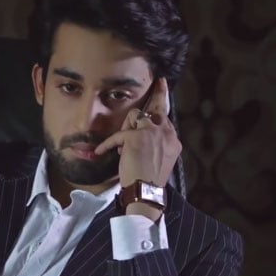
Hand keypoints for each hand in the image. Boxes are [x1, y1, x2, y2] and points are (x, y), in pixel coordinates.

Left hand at [94, 78, 181, 217]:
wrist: (146, 191)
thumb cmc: (148, 179)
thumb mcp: (159, 159)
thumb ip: (155, 143)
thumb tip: (137, 134)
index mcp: (172, 140)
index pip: (165, 116)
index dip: (162, 100)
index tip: (162, 85)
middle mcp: (166, 133)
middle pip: (155, 109)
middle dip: (153, 100)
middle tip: (158, 83)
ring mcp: (152, 133)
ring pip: (135, 116)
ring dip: (125, 129)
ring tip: (123, 147)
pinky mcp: (136, 137)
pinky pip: (118, 134)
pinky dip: (108, 144)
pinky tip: (102, 152)